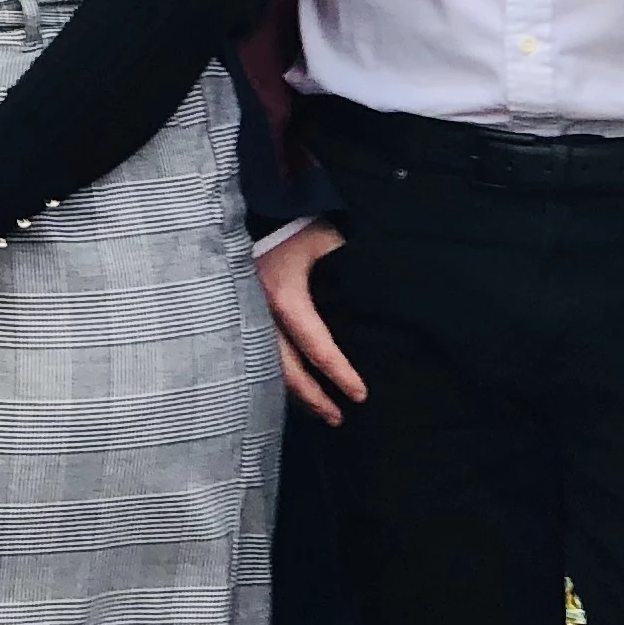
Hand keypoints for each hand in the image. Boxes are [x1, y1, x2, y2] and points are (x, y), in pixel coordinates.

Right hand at [260, 221, 364, 425]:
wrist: (248, 207)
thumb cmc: (288, 222)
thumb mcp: (323, 238)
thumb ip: (347, 261)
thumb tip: (383, 285)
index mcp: (285, 298)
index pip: (317, 348)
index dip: (339, 374)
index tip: (360, 395)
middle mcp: (260, 314)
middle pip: (287, 370)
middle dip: (313, 397)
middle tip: (338, 417)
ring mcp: (245, 315)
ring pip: (268, 366)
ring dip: (294, 391)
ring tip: (317, 411)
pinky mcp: (240, 313)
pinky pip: (258, 352)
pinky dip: (277, 373)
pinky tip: (290, 386)